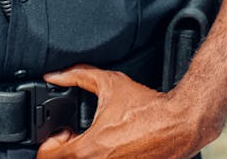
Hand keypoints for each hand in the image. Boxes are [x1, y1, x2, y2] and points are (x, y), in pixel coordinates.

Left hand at [37, 65, 201, 158]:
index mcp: (91, 149)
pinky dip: (102, 157)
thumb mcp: (109, 83)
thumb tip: (54, 75)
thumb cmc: (147, 106)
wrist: (178, 123)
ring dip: (84, 155)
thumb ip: (77, 76)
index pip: (48, 157)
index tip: (63, 131)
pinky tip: (110, 147)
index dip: (51, 142)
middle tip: (75, 136)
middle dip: (65, 150)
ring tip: (94, 142)